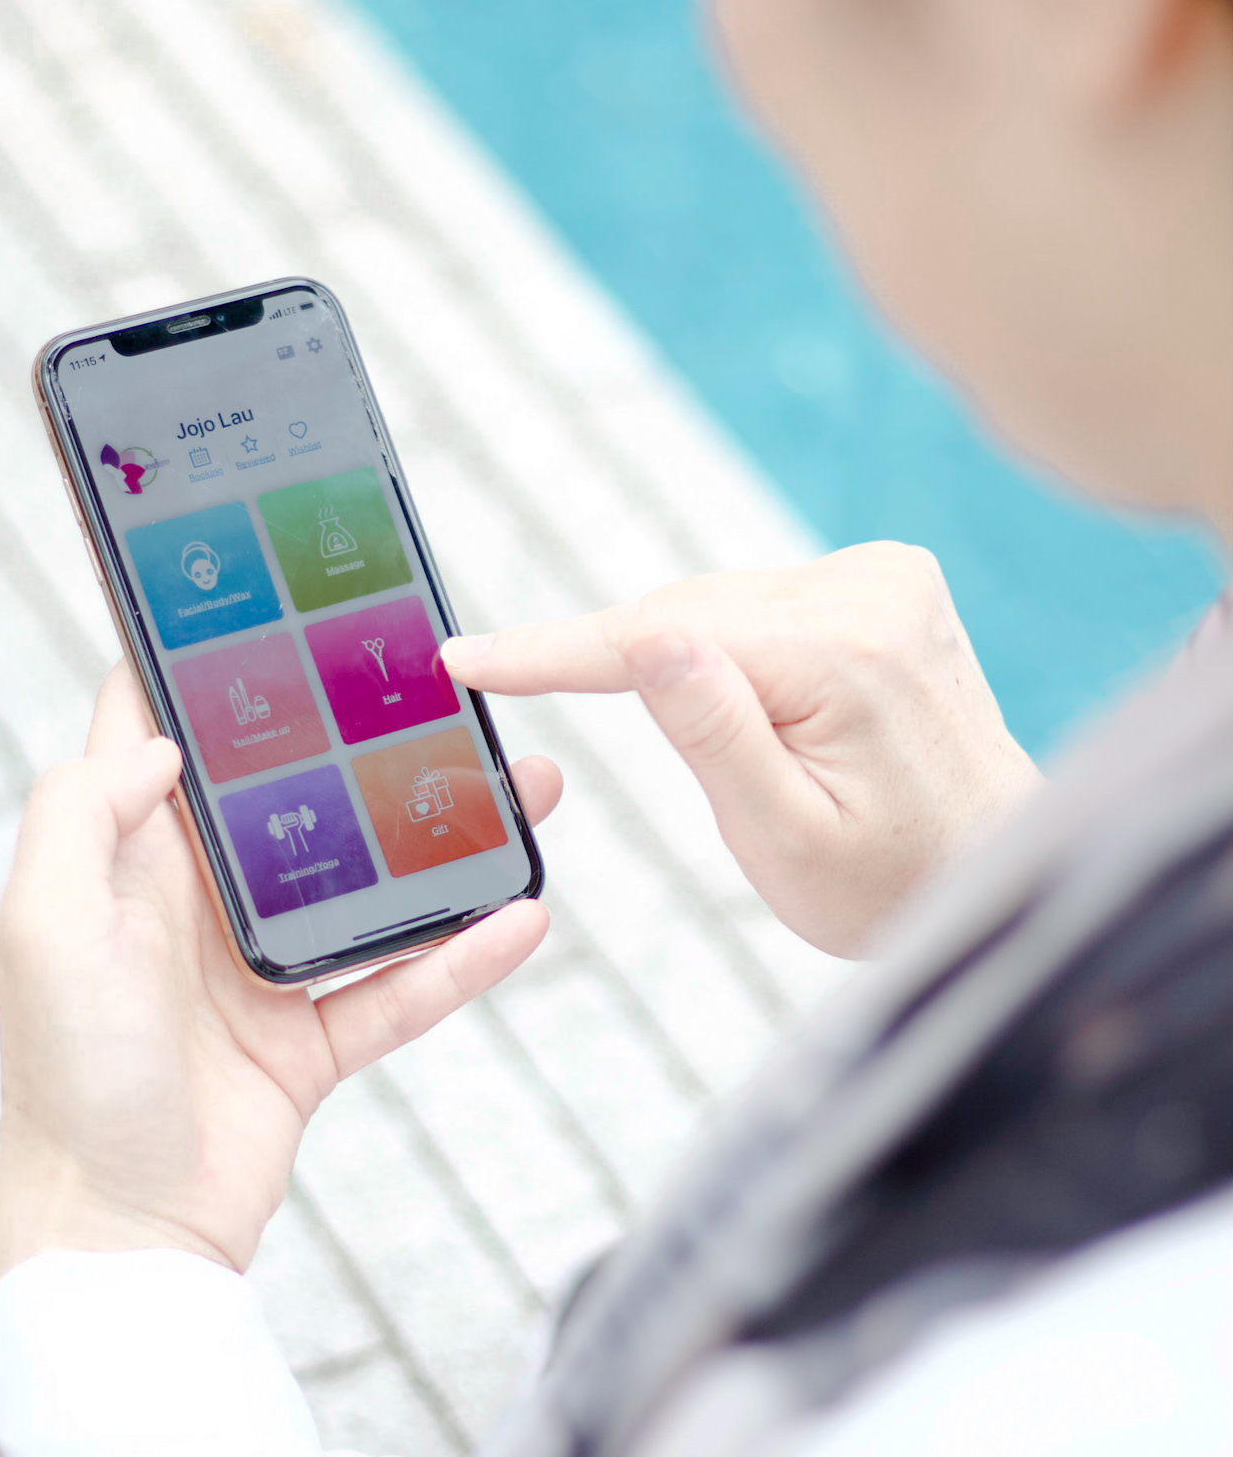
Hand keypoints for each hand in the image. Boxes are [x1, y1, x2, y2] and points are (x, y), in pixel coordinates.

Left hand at [0, 663, 559, 1284]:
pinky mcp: (311, 1041)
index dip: (210, 671)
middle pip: (303, 799)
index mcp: (131, 861)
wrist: (122, 1236)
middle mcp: (200, 903)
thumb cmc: (67, 1081)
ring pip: (374, 883)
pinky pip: (404, 986)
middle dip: (372, 744)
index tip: (277, 607)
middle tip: (446, 695)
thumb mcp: (46, 929)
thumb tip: (164, 742)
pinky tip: (524, 915)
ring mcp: (263, 971)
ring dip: (448, 841)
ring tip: (524, 790)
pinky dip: (464, 958)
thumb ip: (84, 815)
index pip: (164, 737)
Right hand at [441, 542, 1037, 957]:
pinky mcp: (887, 578)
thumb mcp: (783, 840)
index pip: (663, 640)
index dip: (554, 651)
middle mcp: (873, 593)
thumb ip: (714, 734)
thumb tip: (646, 637)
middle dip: (623, 663)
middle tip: (568, 717)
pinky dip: (729, 643)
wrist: (988, 865)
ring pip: (720, 602)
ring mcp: (885, 576)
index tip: (467, 656)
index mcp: (845, 659)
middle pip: (687, 612)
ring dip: (683, 657)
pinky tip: (757, 708)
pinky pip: (762, 600)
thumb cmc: (887, 880)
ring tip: (738, 755)